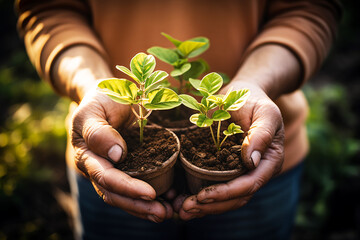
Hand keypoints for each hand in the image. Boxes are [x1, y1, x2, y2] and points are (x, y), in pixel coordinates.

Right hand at [70, 88, 172, 221]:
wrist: (107, 96)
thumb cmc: (99, 100)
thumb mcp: (94, 109)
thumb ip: (99, 132)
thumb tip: (116, 155)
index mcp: (86, 155)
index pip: (106, 177)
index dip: (127, 187)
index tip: (150, 193)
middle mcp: (97, 168)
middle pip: (115, 194)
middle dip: (138, 206)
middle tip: (162, 213)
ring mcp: (112, 170)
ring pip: (124, 196)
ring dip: (144, 208)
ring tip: (167, 213)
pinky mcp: (127, 167)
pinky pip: (135, 186)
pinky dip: (148, 197)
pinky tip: (168, 200)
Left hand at [177, 82, 284, 219]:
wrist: (243, 94)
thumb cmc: (255, 100)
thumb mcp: (264, 113)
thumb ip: (261, 135)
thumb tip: (252, 161)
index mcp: (270, 161)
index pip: (250, 184)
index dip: (227, 193)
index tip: (203, 196)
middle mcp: (256, 171)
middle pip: (237, 198)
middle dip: (211, 205)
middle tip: (185, 208)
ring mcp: (241, 171)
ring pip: (226, 198)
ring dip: (204, 206)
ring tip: (181, 210)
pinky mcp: (227, 168)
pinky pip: (216, 186)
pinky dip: (200, 195)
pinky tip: (182, 197)